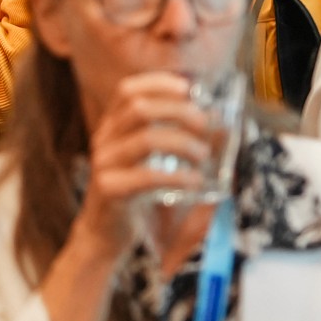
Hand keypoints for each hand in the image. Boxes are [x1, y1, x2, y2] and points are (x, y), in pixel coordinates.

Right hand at [71, 72, 215, 253]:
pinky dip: (177, 176)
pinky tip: (194, 182)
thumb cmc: (134, 197)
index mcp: (111, 128)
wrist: (103, 237)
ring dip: (182, 142)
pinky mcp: (109, 190)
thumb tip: (217, 125)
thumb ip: (172, 143)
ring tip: (203, 156)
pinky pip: (146, 176)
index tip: (188, 88)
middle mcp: (103, 140)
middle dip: (178, 111)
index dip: (158, 83)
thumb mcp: (149, 162)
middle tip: (204, 124)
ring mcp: (104, 164)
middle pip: (139, 108)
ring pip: (146, 139)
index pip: (127, 91)